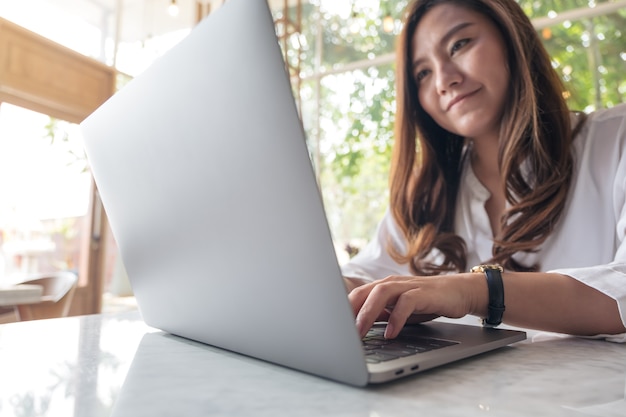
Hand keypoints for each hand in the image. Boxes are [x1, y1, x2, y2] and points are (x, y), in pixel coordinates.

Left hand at [348, 273, 484, 338]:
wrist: (459, 292)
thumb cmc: (426, 302)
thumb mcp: (398, 310)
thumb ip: (380, 315)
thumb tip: (357, 330)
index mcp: (382, 288)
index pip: (355, 296)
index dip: (341, 310)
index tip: (330, 327)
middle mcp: (391, 284)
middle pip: (363, 292)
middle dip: (349, 312)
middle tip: (339, 332)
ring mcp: (407, 286)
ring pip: (381, 294)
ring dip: (367, 313)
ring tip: (360, 333)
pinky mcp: (424, 293)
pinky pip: (406, 303)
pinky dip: (396, 318)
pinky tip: (391, 333)